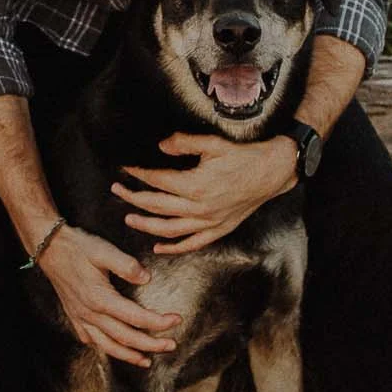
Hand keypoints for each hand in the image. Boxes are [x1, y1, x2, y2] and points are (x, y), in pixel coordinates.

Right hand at [36, 226, 180, 366]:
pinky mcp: (75, 318)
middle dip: (151, 345)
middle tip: (172, 346)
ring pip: (108, 346)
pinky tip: (115, 350)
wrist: (50, 249)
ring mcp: (81, 318)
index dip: (159, 322)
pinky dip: (107, 349)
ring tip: (147, 361)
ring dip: (129, 355)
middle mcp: (90, 314)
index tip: (176, 320)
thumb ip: (126, 265)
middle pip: (126, 337)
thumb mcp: (103, 250)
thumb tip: (146, 278)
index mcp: (100, 299)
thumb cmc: (78, 248)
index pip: (136, 317)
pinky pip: (92, 341)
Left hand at [114, 133, 297, 255]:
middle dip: (133, 198)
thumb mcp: (213, 143)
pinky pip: (192, 243)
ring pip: (169, 229)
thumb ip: (183, 143)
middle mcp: (200, 208)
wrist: (273, 171)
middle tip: (118, 190)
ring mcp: (209, 222)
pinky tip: (158, 246)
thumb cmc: (245, 156)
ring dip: (146, 225)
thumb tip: (160, 146)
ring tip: (129, 218)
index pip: (157, 181)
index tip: (125, 169)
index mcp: (195, 185)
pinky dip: (174, 248)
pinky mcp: (219, 229)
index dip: (138, 175)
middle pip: (157, 206)